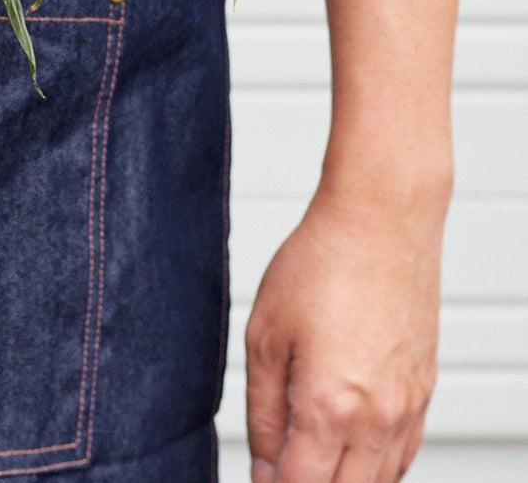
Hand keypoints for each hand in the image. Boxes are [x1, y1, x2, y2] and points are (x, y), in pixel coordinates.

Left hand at [245, 185, 444, 481]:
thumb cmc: (319, 265)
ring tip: (306, 458)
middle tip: (277, 465)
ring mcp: (408, 410)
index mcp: (330, 408)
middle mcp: (377, 420)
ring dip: (342, 480)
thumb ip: (263, 410)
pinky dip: (374, 467)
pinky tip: (347, 449)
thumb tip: (263, 464)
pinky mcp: (424, 394)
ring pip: (378, 482)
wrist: (381, 223)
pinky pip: (403, 457)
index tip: (255, 476)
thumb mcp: (264, 335)